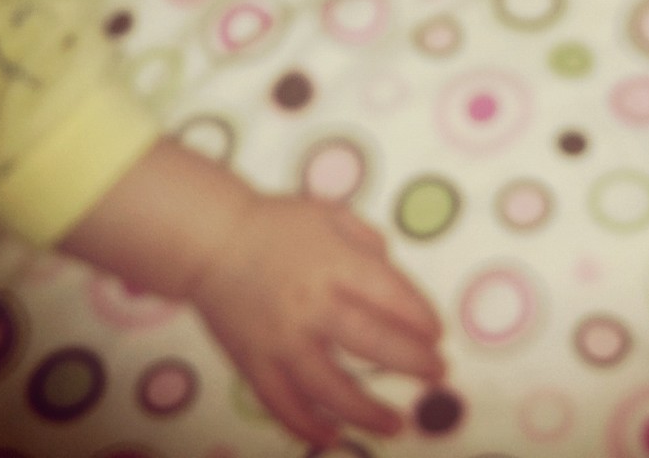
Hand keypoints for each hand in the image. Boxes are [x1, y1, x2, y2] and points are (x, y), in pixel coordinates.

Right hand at [60, 140, 444, 446]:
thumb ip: (366, 240)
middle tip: (438, 374)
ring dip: (367, 410)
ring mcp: (281, 338)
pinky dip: (305, 426)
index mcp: (333, 262)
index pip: (390, 294)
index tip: (438, 334)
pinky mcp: (254, 362)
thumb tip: (393, 272)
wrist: (210, 240)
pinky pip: (281, 403)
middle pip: (371, 341)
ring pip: (330, 387)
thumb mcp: (329, 213)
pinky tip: (331, 438)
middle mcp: (311, 303)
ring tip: (398, 423)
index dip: (420, 317)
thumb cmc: (276, 223)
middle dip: (412, 361)